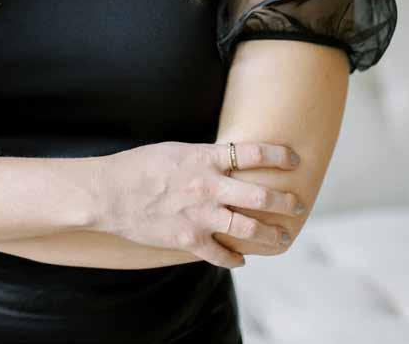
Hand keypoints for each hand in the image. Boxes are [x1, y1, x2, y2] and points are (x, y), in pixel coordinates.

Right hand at [100, 140, 302, 267]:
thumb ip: (204, 156)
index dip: (279, 156)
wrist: (110, 192)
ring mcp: (200, 215)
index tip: (294, 160)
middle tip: (297, 204)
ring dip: (270, 234)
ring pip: (248, 229)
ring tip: (282, 236)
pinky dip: (235, 259)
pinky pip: (221, 254)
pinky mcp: (188, 239)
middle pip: (260, 196)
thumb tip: (227, 158)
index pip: (254, 153)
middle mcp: (208, 186)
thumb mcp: (177, 149)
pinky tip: (242, 259)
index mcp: (205, 158)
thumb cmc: (140, 165)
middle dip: (285, 202)